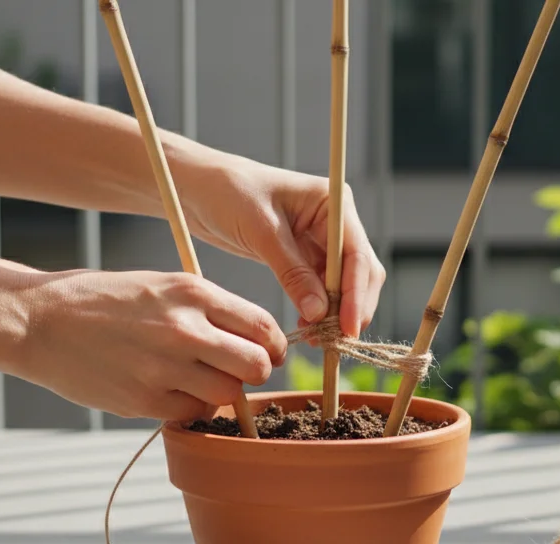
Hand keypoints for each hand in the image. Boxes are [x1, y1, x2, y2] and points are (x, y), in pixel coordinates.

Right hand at [16, 270, 286, 420]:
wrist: (41, 321)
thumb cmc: (105, 301)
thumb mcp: (161, 286)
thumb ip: (209, 310)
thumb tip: (256, 341)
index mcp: (193, 293)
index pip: (263, 327)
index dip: (273, 346)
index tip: (267, 353)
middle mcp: (185, 329)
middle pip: (256, 366)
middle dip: (253, 373)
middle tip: (235, 372)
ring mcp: (165, 367)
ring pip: (228, 396)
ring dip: (220, 394)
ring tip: (196, 381)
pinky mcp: (144, 399)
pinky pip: (192, 415)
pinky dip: (189, 409)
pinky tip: (169, 392)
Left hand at [176, 152, 385, 338]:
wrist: (199, 187)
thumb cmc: (228, 194)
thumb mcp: (261, 232)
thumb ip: (293, 272)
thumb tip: (319, 312)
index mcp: (332, 202)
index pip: (357, 254)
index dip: (356, 294)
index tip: (348, 327)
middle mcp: (334, 220)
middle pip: (360, 272)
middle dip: (351, 307)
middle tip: (334, 341)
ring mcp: (322, 239)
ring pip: (344, 285)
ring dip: (335, 312)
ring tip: (314, 337)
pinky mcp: (305, 256)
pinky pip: (323, 288)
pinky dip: (319, 309)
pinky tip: (305, 325)